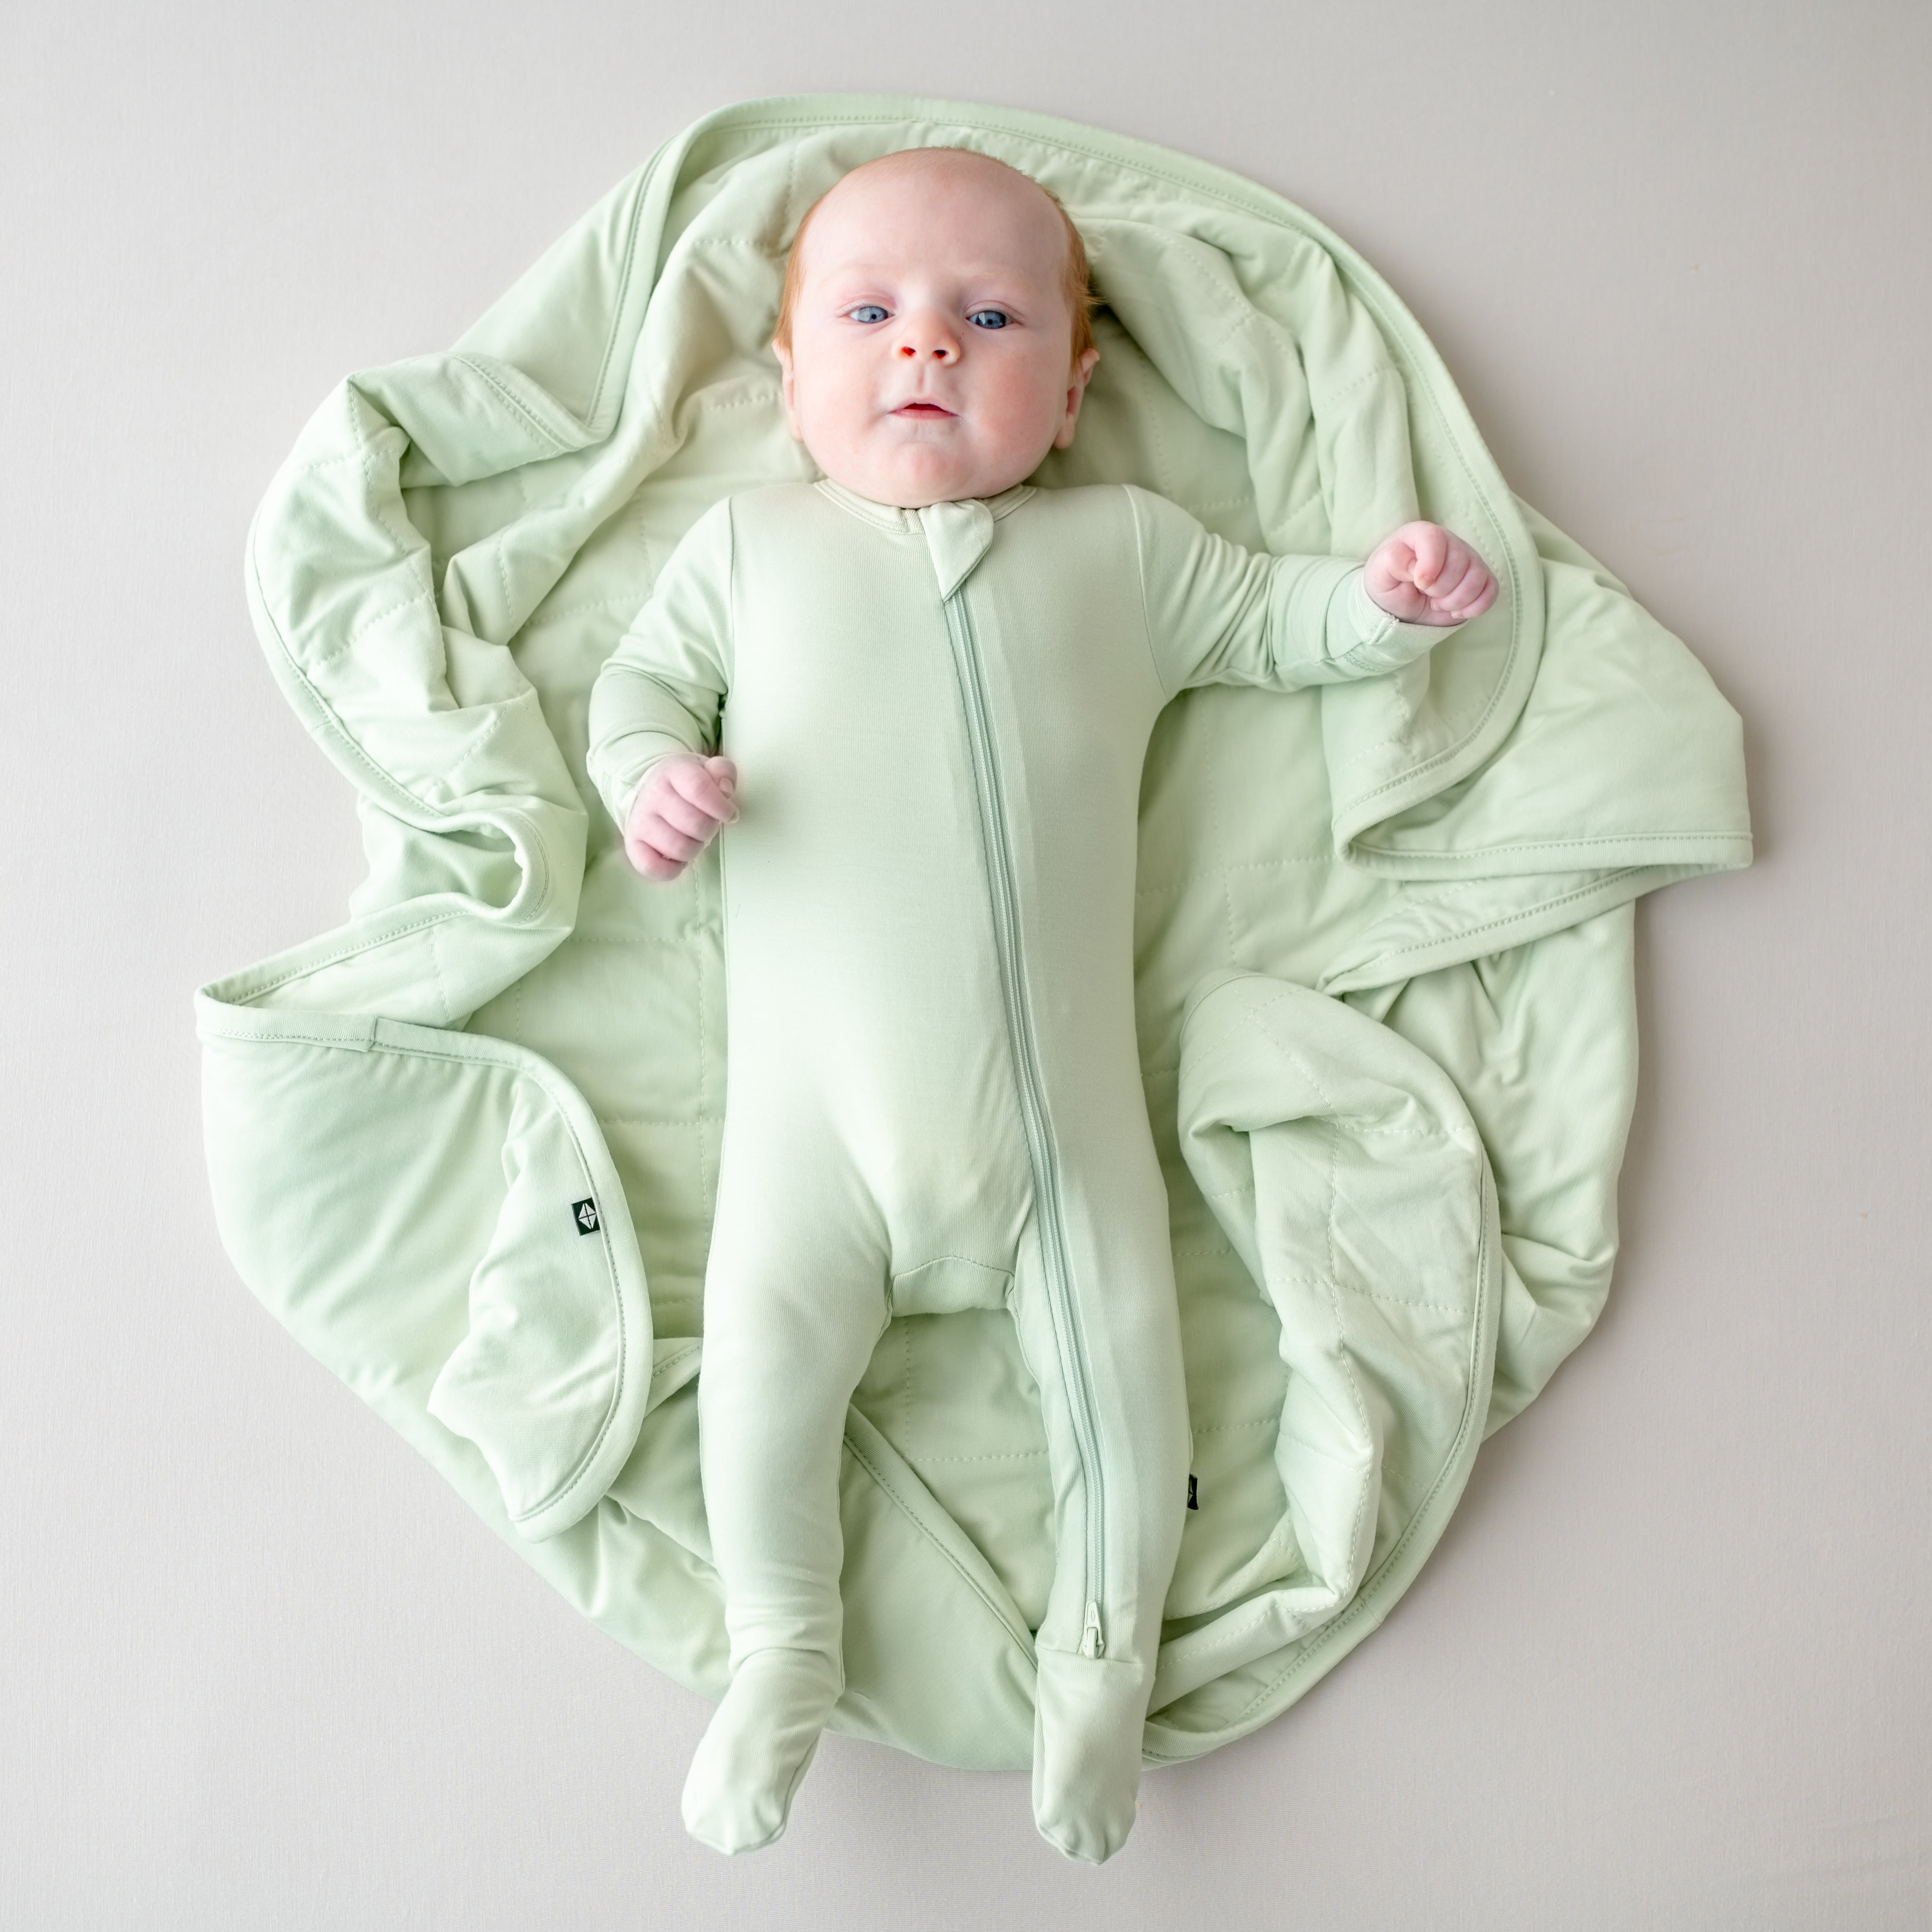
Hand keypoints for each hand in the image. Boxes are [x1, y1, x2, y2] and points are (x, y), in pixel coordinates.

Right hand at [622, 753, 737, 880]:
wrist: (650, 789)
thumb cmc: (685, 784)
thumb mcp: (707, 770)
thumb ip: (723, 772)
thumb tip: (725, 789)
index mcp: (674, 772)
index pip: (699, 789)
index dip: (721, 807)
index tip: (730, 815)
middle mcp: (653, 795)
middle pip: (695, 824)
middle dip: (710, 829)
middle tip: (708, 825)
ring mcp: (640, 821)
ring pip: (680, 849)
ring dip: (695, 848)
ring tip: (693, 838)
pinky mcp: (632, 844)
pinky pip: (653, 867)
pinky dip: (673, 869)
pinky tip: (678, 857)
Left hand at [1364, 522, 1497, 625]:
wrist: (1400, 603)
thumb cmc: (1389, 582)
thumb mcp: (1380, 572)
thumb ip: (1394, 561)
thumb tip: (1416, 566)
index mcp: (1423, 534)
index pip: (1435, 540)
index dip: (1430, 566)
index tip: (1420, 585)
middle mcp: (1450, 542)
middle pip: (1460, 563)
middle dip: (1440, 589)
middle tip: (1425, 594)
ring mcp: (1469, 560)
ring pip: (1477, 578)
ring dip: (1456, 600)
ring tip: (1437, 602)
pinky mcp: (1480, 579)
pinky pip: (1491, 591)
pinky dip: (1475, 607)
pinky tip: (1455, 610)